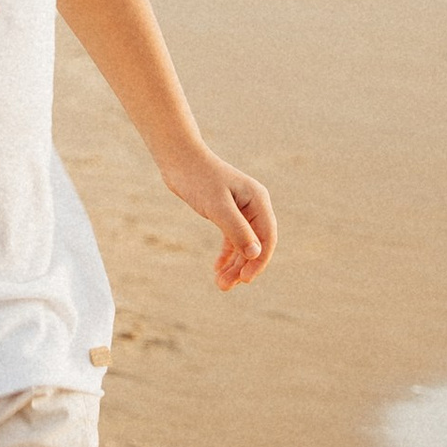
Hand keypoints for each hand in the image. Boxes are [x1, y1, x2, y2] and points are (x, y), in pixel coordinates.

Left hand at [163, 148, 275, 288]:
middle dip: (243, 267)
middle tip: (225, 286)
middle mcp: (253, 205)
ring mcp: (241, 209)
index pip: (267, 237)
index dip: (259, 261)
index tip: (245, 280)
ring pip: (242, 244)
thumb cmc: (198, 178)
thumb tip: (255, 254)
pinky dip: (226, 254)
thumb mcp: (217, 206)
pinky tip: (217, 268)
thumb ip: (237, 230)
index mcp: (258, 200)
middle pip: (255, 244)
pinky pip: (231, 238)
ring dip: (234, 265)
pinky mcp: (226, 212)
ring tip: (220, 283)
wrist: (178, 159)